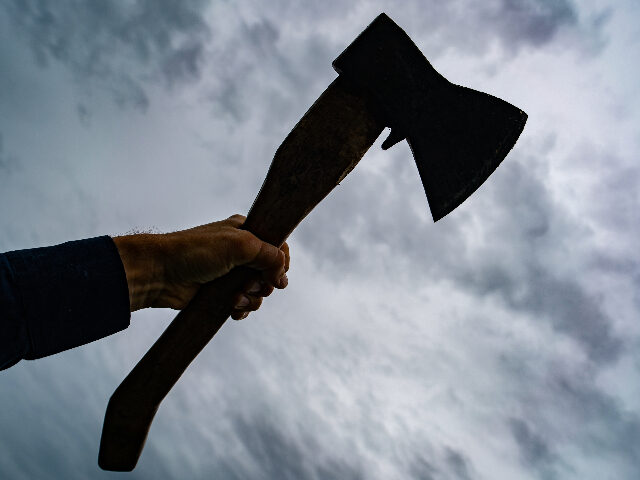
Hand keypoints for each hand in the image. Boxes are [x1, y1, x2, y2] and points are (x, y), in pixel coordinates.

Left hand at [112, 215, 289, 318]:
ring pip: (258, 291)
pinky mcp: (222, 292)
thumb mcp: (239, 245)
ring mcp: (231, 273)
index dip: (281, 264)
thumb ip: (269, 255)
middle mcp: (241, 251)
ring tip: (235, 300)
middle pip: (271, 272)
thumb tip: (282, 276)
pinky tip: (232, 310)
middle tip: (249, 287)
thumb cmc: (195, 251)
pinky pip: (244, 304)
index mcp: (246, 232)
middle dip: (264, 284)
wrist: (160, 274)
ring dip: (252, 299)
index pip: (278, 247)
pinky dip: (242, 309)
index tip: (276, 277)